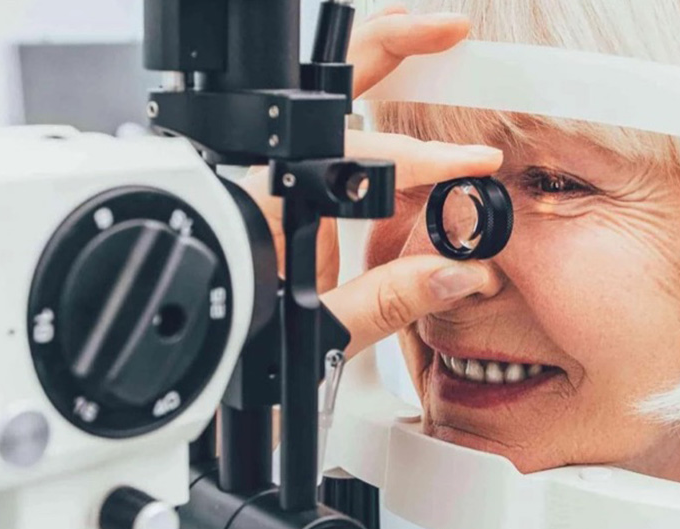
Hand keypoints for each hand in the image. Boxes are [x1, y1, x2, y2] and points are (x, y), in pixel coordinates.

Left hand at [242, 6, 502, 355]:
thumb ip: (391, 301)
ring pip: (330, 99)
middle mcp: (274, 177)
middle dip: (393, 47)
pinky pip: (334, 132)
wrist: (204, 346)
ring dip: (381, 61)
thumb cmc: (245, 337)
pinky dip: (372, 102)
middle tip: (447, 30)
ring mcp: (282, 176)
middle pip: (331, 87)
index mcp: (278, 205)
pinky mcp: (292, 189)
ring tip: (429, 39)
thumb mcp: (325, 332)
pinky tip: (403, 91)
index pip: (368, 162)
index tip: (474, 163)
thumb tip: (459, 270)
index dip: (430, 161)